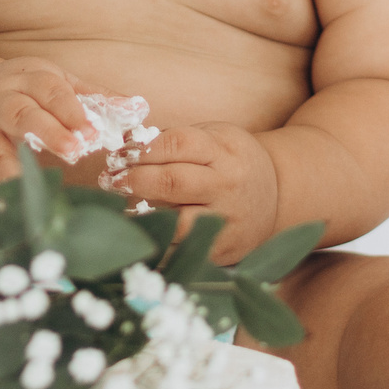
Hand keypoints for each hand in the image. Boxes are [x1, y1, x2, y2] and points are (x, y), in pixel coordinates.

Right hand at [0, 57, 98, 195]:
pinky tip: (10, 208)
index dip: (71, 111)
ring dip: (12, 168)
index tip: (93, 133)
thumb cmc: (22, 94)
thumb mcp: (54, 83)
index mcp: (24, 81)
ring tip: (34, 185)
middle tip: (73, 152)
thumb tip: (138, 108)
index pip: (48, 90)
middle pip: (19, 114)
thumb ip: (94, 98)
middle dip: (46, 132)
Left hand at [113, 123, 280, 264]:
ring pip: (176, 222)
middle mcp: (227, 186)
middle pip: (172, 182)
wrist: (278, 195)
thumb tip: (126, 144)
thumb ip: (175, 139)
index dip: (142, 149)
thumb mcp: (215, 137)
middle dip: (134, 180)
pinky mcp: (222, 250)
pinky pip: (182, 249)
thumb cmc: (234, 161)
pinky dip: (157, 242)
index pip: (177, 144)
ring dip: (141, 215)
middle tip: (111, 179)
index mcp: (225, 152)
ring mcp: (225, 220)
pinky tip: (138, 234)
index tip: (119, 155)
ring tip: (119, 209)